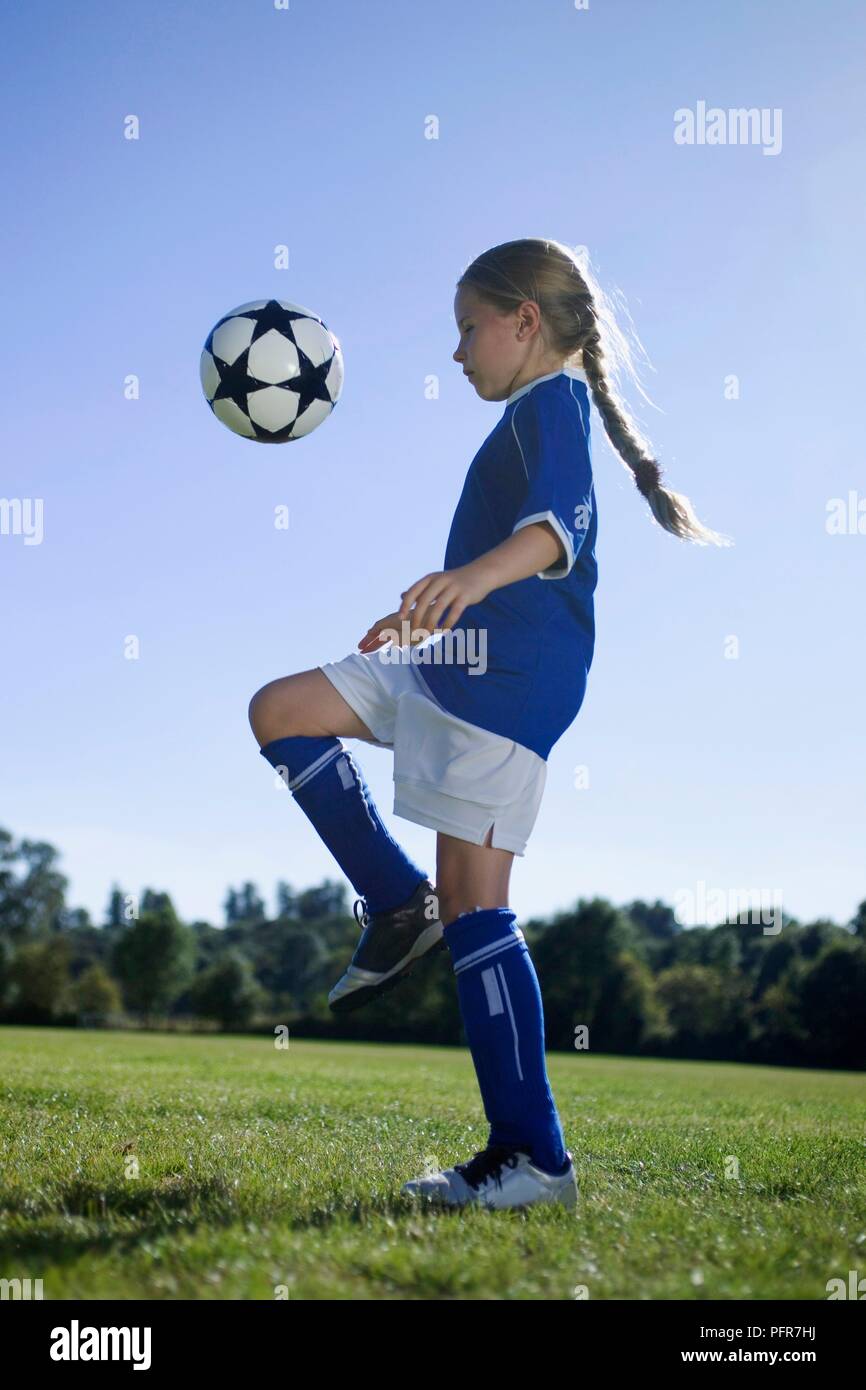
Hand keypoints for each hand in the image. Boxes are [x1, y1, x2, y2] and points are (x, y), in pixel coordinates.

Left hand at [357, 566, 491, 654]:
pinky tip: (443, 632)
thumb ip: (420, 589)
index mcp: (431, 578)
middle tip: (414, 631)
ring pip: (439, 607)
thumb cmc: (455, 580)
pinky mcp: (466, 595)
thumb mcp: (436, 581)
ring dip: (431, 623)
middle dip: (417, 617)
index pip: (414, 591)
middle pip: (424, 600)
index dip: (405, 604)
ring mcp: (454, 587)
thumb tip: (402, 596)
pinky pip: (455, 612)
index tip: (400, 617)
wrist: (481, 573)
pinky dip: (447, 623)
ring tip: (427, 634)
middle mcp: (441, 581)